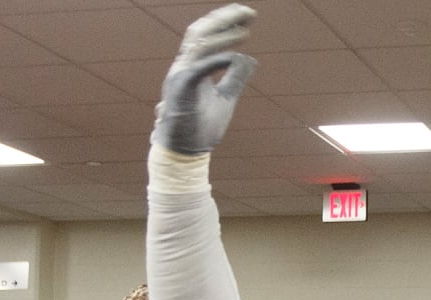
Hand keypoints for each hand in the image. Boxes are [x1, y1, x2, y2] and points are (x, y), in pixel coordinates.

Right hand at [152, 4, 257, 154]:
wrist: (185, 154)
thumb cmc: (200, 128)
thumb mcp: (226, 98)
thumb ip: (235, 78)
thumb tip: (250, 60)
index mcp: (193, 67)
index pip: (207, 36)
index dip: (226, 24)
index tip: (248, 18)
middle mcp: (184, 67)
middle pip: (202, 32)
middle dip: (225, 18)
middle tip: (250, 12)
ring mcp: (180, 77)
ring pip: (199, 44)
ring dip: (224, 33)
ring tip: (246, 27)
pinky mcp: (181, 90)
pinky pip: (198, 69)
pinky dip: (215, 60)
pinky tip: (234, 56)